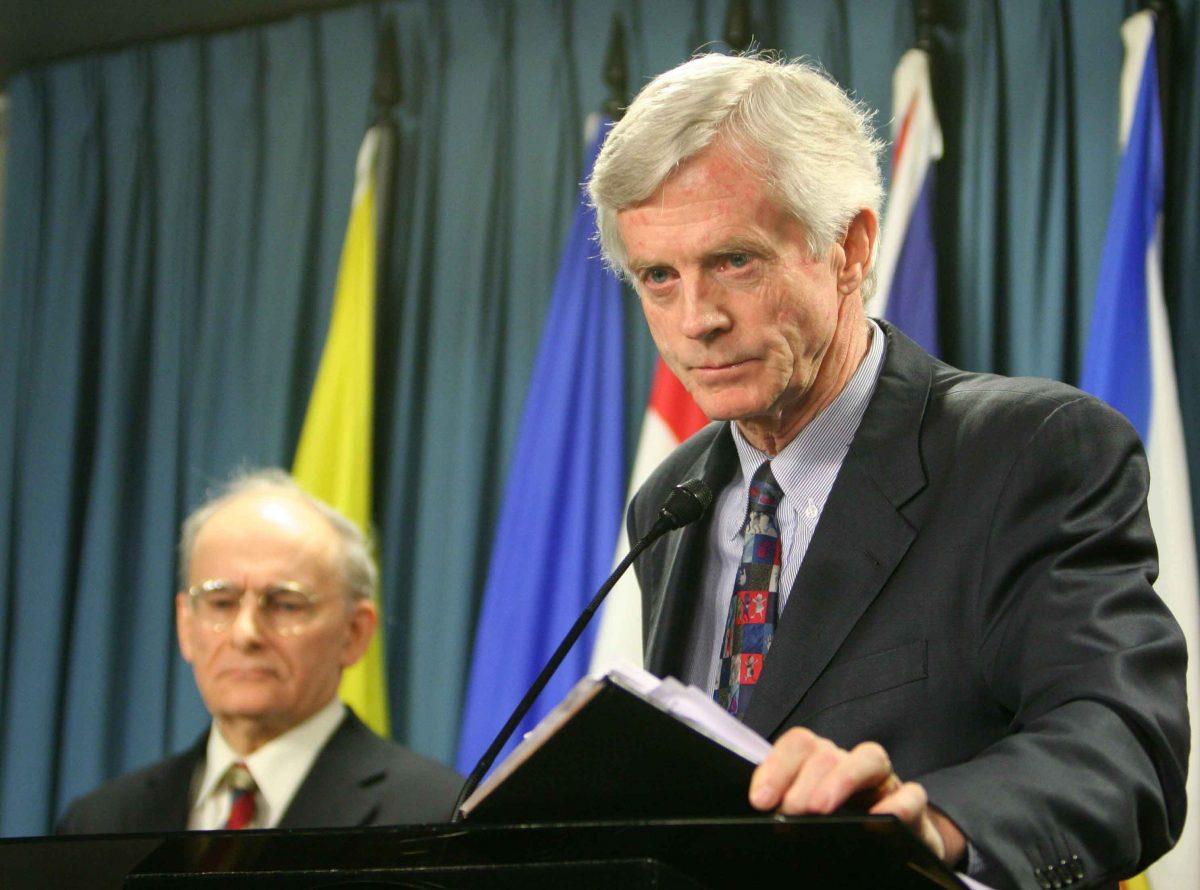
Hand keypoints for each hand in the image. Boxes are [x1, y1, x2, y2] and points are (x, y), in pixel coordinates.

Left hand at [748, 728, 964, 866]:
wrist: (892, 849)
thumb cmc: (840, 831)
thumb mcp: (808, 818)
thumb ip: (788, 808)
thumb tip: (764, 811)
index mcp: (820, 763)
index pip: (798, 746)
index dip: (776, 767)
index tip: (760, 800)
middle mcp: (851, 765)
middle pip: (827, 752)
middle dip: (803, 780)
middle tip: (789, 810)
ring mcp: (885, 783)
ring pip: (869, 757)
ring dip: (841, 779)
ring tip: (820, 808)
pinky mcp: (913, 807)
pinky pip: (912, 794)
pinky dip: (898, 804)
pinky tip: (879, 820)